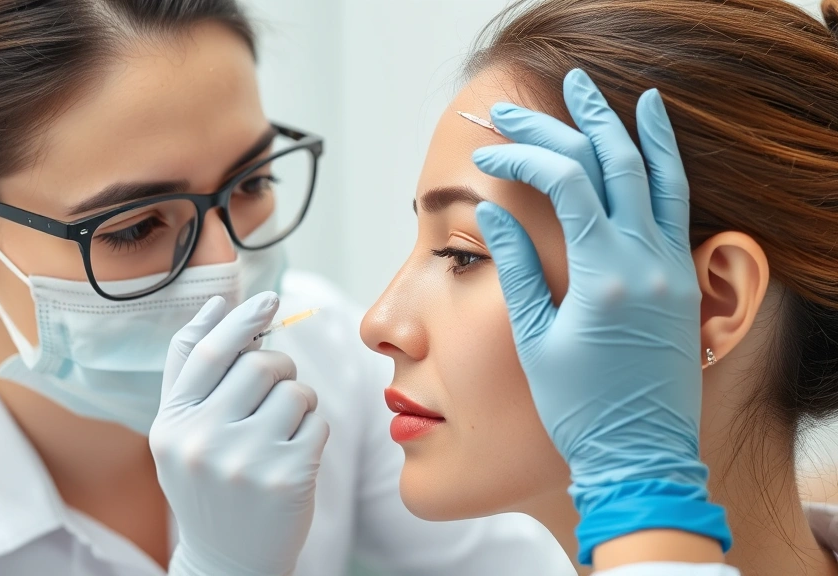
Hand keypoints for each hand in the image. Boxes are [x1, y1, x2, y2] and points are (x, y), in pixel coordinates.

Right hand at [150, 292, 329, 575]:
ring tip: (283, 429)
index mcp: (172, 425)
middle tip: (276, 389)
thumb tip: (217, 305)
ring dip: (299, 400)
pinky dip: (312, 431)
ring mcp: (246, 461)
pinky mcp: (287, 477)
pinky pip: (317, 423)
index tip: (268, 299)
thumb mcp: (179, 434)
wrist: (228, 561)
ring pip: (295, 390)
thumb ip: (191, 372)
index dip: (241, 319)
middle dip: (278, 367)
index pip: (208, 352)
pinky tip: (293, 456)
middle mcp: (202, 441)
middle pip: (259, 364)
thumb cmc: (208, 486)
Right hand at [472, 69, 729, 563]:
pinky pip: (676, 203)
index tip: (488, 151)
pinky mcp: (683, 279)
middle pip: (606, 163)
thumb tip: (492, 212)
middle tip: (520, 104)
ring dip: (622, 126)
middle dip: (562, 124)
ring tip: (594, 91)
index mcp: (605, 275)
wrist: (641, 456)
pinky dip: (662, 162)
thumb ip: (517, 267)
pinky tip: (650, 137)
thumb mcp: (535, 339)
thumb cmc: (581, 409)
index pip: (564, 182)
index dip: (523, 155)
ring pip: (653, 172)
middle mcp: (648, 261)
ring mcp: (674, 267)